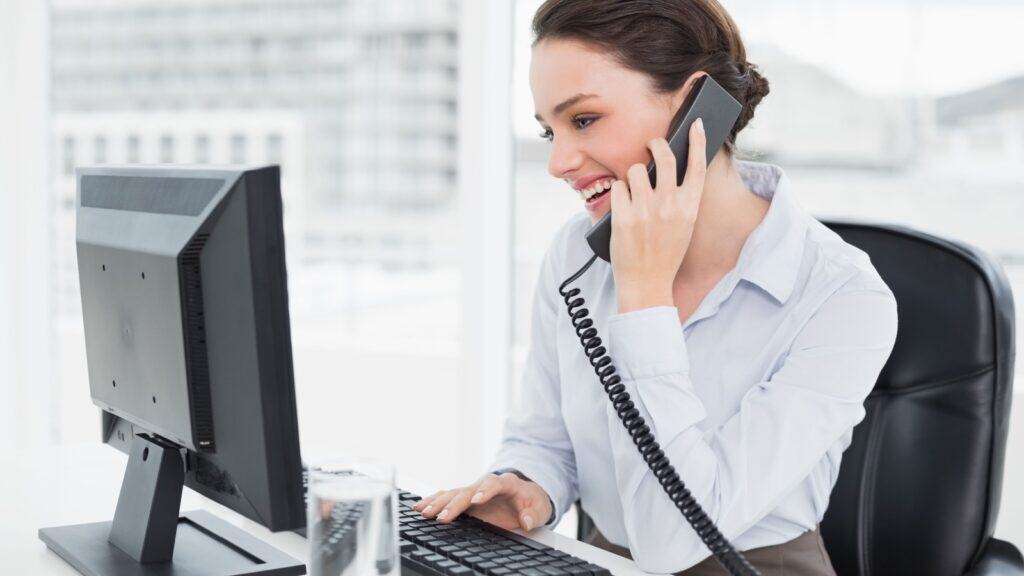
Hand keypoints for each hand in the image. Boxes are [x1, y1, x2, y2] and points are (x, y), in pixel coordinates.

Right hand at [412, 472, 552, 531]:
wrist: (525, 495)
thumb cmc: (531, 501)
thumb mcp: (539, 509)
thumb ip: (533, 515)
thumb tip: (526, 521)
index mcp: (505, 482)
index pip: (494, 484)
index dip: (485, 491)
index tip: (477, 500)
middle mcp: (485, 484)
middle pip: (467, 490)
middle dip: (454, 503)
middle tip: (443, 516)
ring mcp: (473, 490)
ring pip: (453, 493)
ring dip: (438, 502)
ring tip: (423, 511)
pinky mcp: (465, 499)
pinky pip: (447, 498)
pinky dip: (433, 501)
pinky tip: (419, 506)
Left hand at [610, 118, 707, 312]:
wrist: (646, 283)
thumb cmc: (664, 253)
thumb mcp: (683, 226)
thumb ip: (679, 199)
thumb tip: (668, 168)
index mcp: (689, 207)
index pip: (697, 165)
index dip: (697, 141)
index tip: (695, 123)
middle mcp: (669, 205)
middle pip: (664, 157)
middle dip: (656, 144)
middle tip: (652, 145)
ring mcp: (645, 210)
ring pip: (635, 170)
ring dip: (632, 175)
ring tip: (633, 191)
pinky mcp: (623, 216)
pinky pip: (618, 187)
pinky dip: (618, 193)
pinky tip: (621, 205)